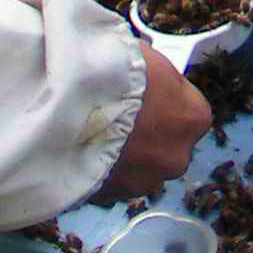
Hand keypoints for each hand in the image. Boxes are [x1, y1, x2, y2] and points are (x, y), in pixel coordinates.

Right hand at [90, 42, 211, 201]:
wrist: (59, 106)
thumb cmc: (107, 72)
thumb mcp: (141, 54)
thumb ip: (154, 71)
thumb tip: (146, 69)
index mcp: (193, 117)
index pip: (187, 108)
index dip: (162, 98)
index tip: (140, 92)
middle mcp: (177, 156)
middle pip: (165, 143)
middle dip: (144, 132)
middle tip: (113, 112)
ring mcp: (144, 182)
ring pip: (138, 166)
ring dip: (122, 154)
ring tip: (91, 131)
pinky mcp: (112, 198)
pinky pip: (110, 182)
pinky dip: (99, 169)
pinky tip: (79, 148)